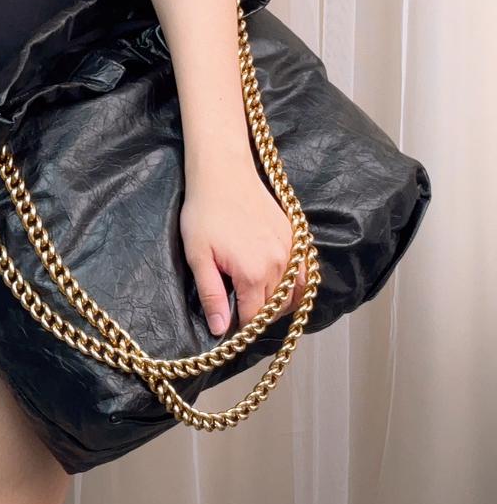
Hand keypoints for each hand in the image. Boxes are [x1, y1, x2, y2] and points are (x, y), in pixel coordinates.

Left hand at [180, 159, 307, 335]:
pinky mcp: (296, 235)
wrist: (223, 174)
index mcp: (253, 274)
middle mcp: (279, 265)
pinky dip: (297, 284)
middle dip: (260, 316)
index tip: (231, 328)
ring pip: (295, 292)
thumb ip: (212, 295)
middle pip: (276, 307)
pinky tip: (283, 285)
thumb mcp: (198, 257)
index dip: (243, 327)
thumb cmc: (204, 214)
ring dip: (281, 303)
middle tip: (242, 314)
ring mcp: (291, 249)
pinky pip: (305, 270)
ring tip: (262, 303)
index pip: (255, 317)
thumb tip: (221, 329)